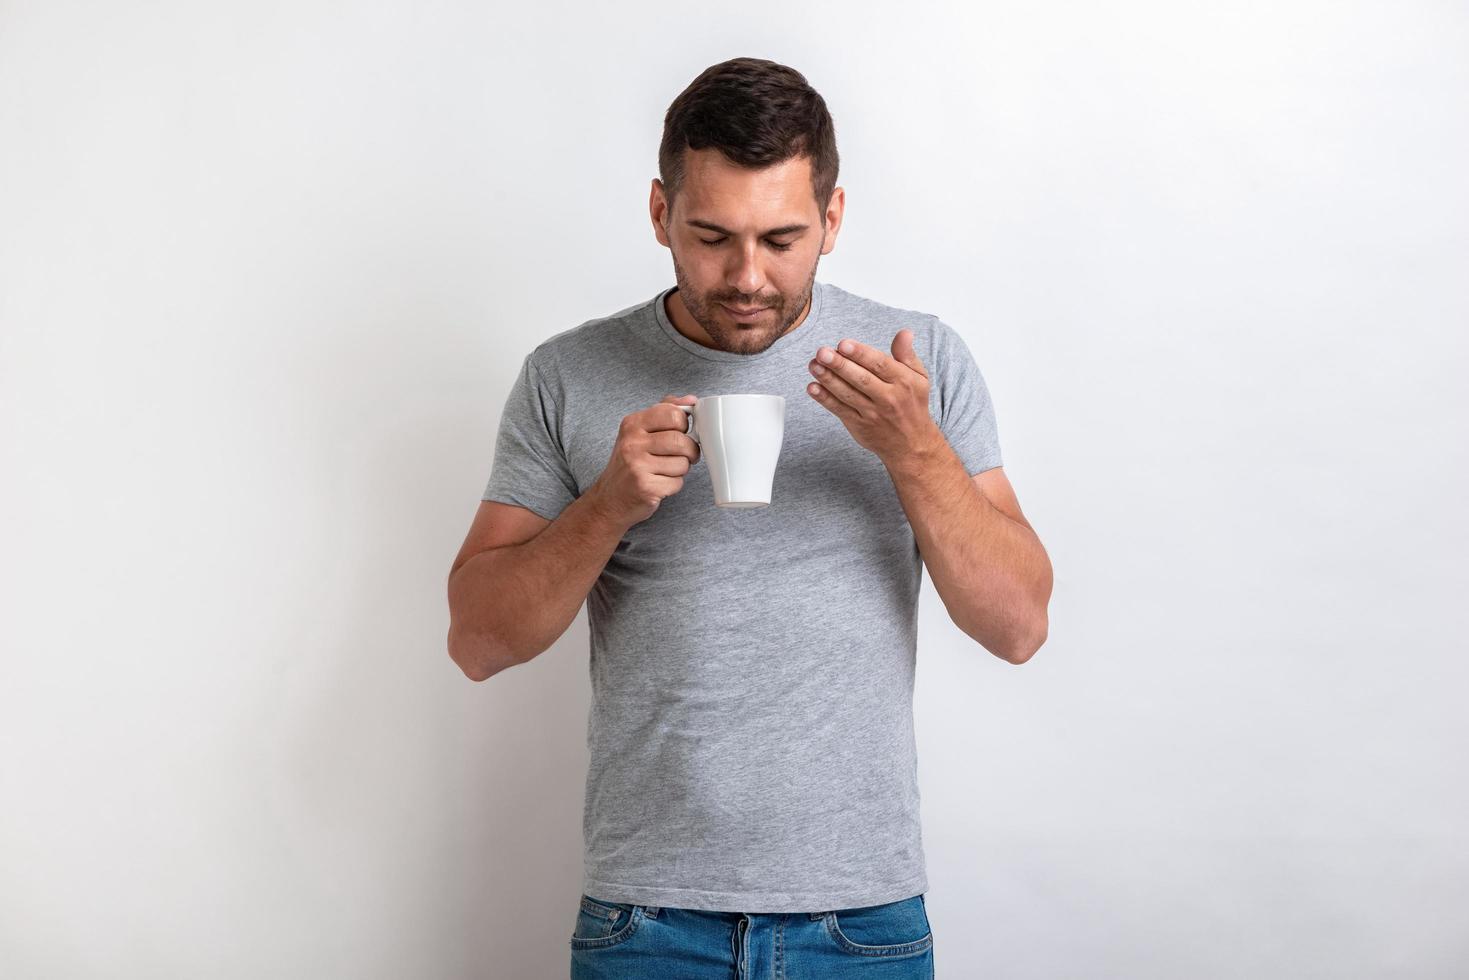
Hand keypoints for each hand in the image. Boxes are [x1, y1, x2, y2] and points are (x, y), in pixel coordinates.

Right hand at [589, 394, 700, 527]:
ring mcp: (637, 466)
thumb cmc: (629, 464)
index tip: (680, 432)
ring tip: (665, 470)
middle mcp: (632, 443)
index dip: (684, 425)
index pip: (673, 414)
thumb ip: (664, 411)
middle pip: (681, 440)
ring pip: (682, 463)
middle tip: (683, 455)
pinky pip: (677, 483)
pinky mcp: (646, 488)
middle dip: (689, 450)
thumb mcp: (639, 432)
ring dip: (681, 470)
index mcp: (632, 424)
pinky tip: (659, 484)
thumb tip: (691, 400)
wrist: (609, 500)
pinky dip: (673, 485)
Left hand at [807, 330, 942, 462]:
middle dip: (840, 365)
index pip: (880, 365)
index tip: (843, 344)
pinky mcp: (859, 425)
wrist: (911, 444)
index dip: (860, 354)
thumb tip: (904, 332)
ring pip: (848, 394)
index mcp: (903, 382)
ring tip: (814, 365)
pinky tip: (813, 387)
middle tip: (822, 352)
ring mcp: (872, 413)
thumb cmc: (912, 403)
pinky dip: (825, 400)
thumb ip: (906, 355)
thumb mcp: (919, 378)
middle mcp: (888, 398)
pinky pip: (840, 410)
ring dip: (828, 380)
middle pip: (861, 379)